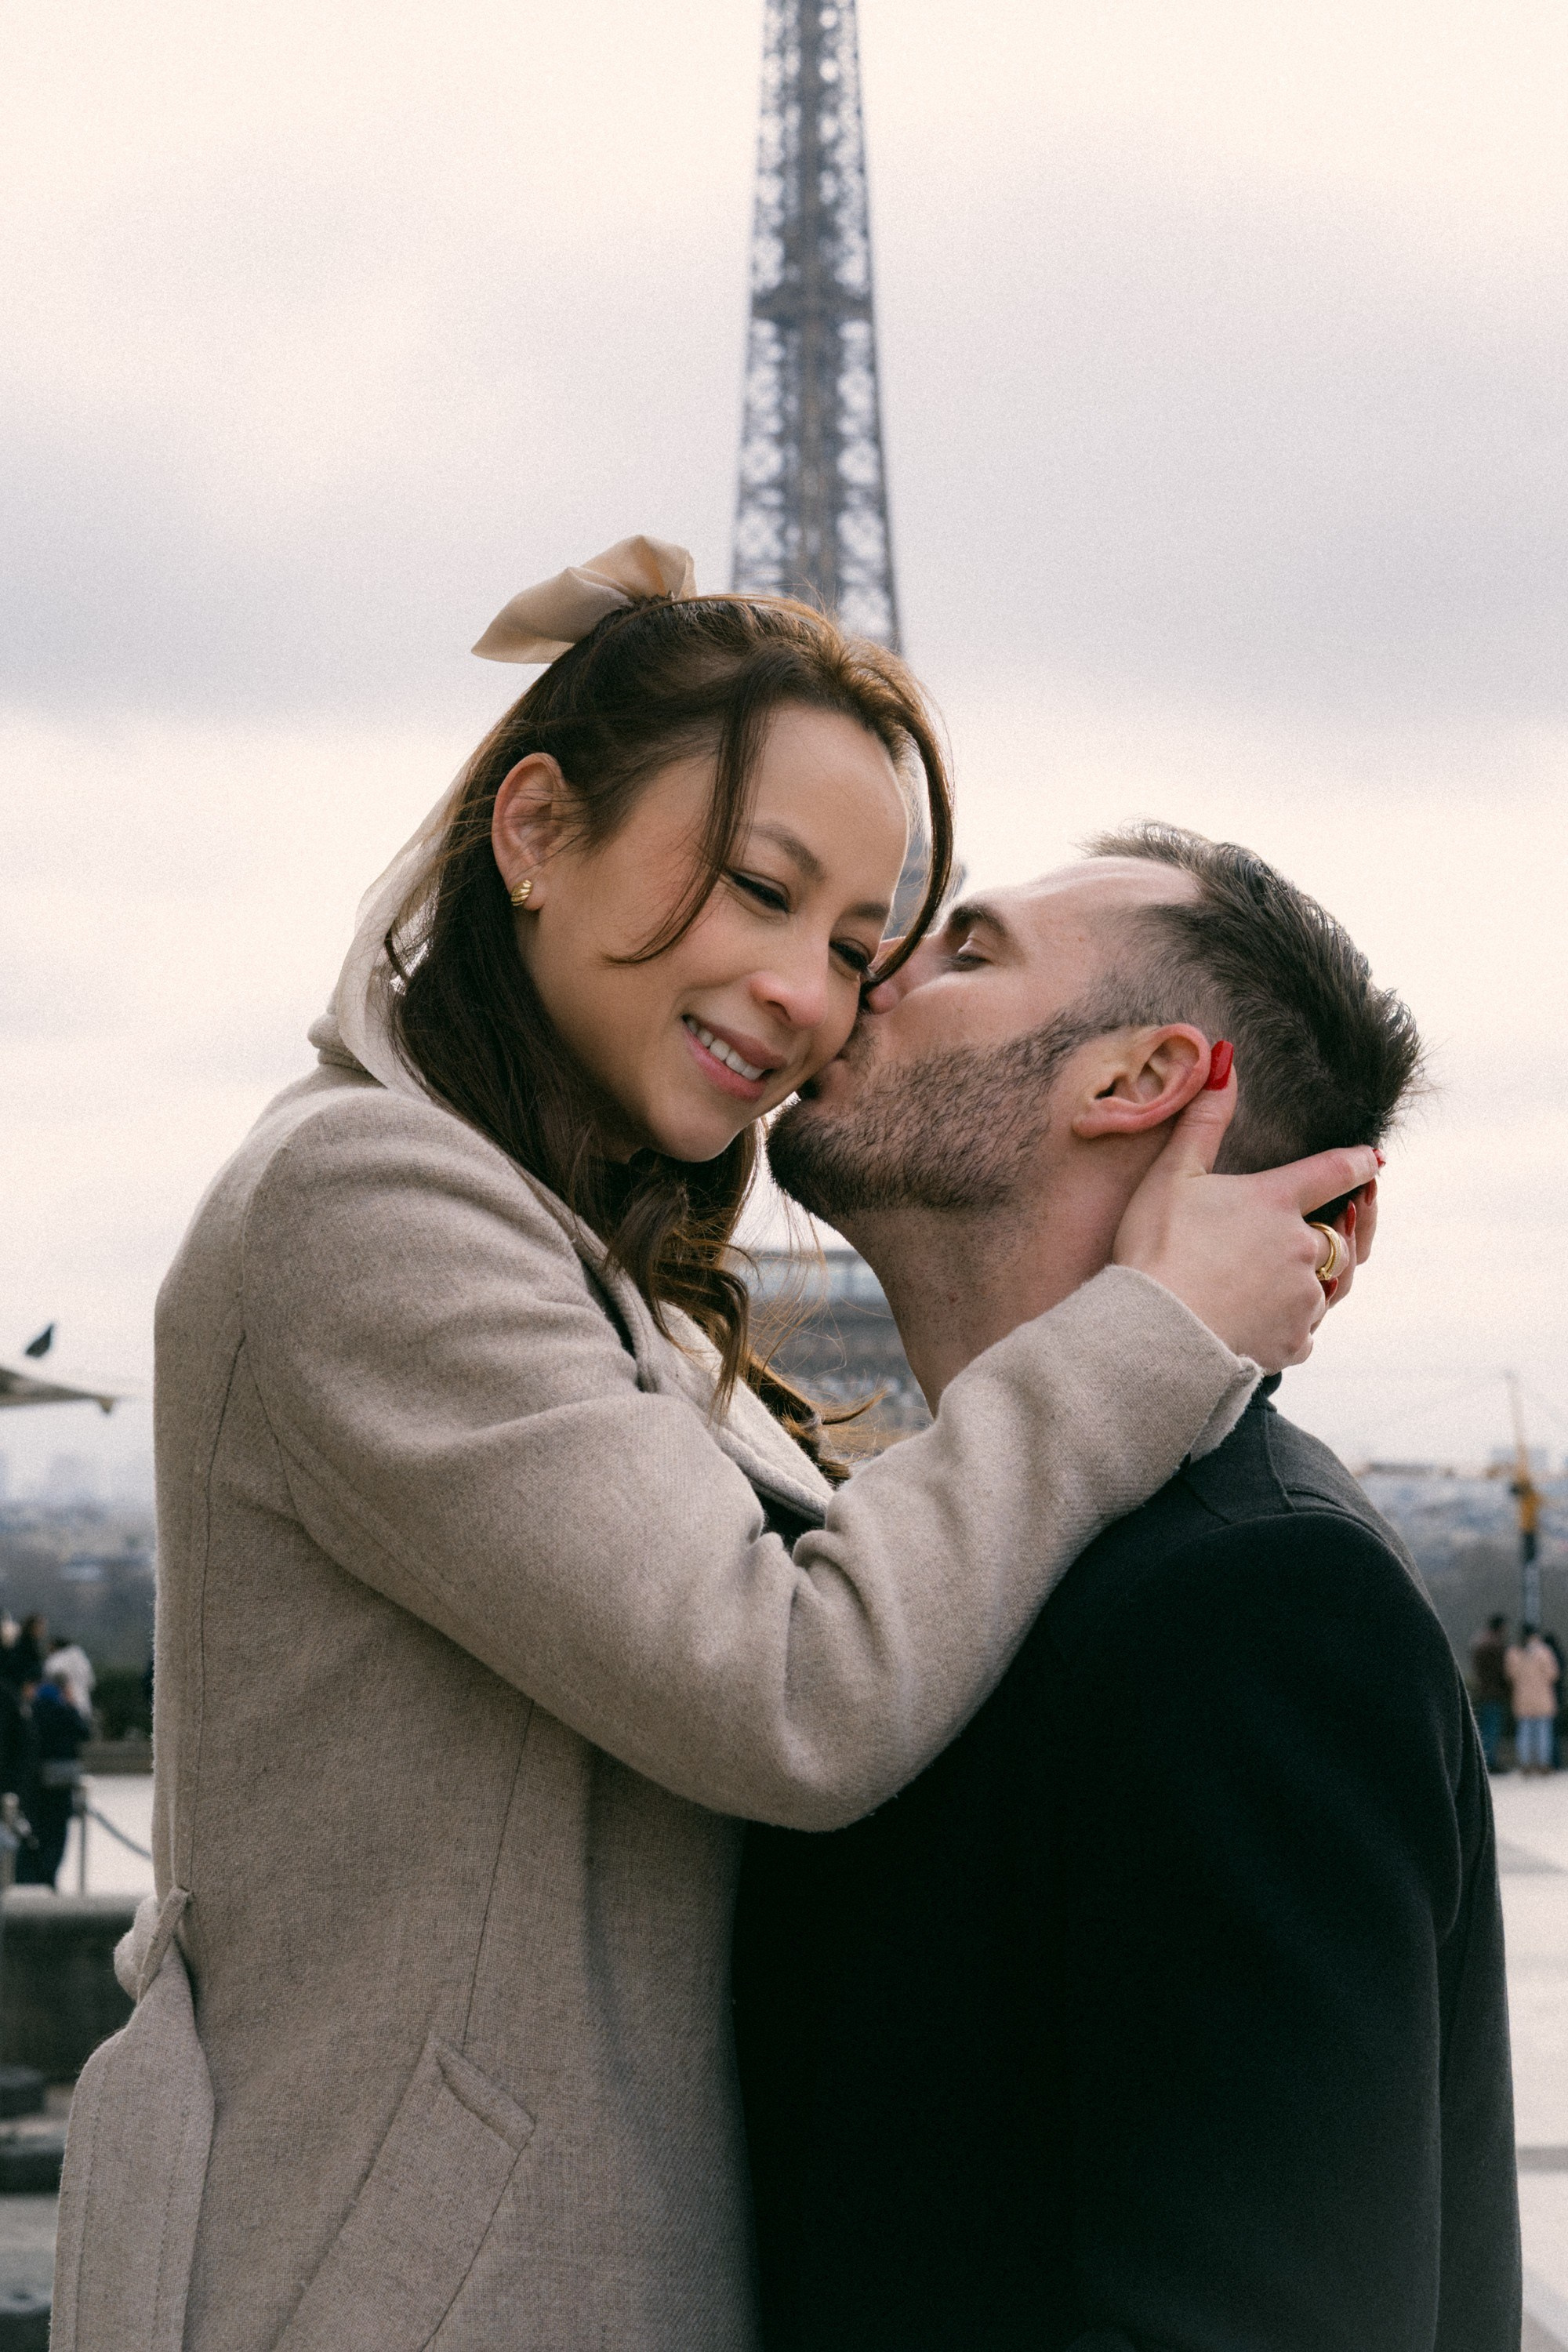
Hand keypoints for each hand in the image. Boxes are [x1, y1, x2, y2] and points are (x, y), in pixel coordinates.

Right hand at [1112, 1065, 1381, 1371]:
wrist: (1154, 1331)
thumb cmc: (1156, 1248)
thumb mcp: (1172, 1175)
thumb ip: (1203, 1121)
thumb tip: (1224, 1060)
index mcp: (1277, 1201)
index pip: (1336, 1172)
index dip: (1359, 1163)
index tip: (1374, 1160)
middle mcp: (1302, 1247)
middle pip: (1341, 1235)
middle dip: (1341, 1229)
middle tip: (1338, 1225)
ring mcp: (1303, 1298)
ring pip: (1329, 1285)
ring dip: (1317, 1279)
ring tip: (1291, 1277)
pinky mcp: (1294, 1341)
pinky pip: (1307, 1329)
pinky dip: (1293, 1323)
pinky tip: (1266, 1319)